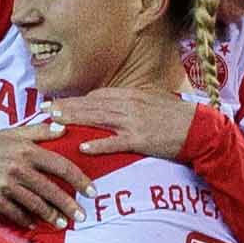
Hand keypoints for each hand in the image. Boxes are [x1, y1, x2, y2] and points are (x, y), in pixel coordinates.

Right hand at [0, 119, 87, 226]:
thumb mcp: (13, 132)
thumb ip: (39, 131)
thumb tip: (62, 127)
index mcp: (26, 151)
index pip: (60, 166)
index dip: (79, 179)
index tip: (91, 191)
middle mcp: (18, 168)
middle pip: (51, 190)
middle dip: (69, 205)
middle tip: (82, 216)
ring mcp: (6, 186)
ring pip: (35, 205)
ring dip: (51, 216)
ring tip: (63, 224)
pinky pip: (16, 213)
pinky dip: (27, 220)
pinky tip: (36, 224)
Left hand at [52, 88, 199, 160]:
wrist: (199, 129)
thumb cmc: (176, 117)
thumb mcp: (152, 102)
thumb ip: (131, 103)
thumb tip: (111, 105)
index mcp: (131, 95)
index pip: (97, 96)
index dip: (75, 100)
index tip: (58, 103)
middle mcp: (129, 105)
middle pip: (91, 105)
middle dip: (66, 107)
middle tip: (44, 110)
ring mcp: (134, 122)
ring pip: (97, 119)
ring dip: (74, 120)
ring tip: (54, 123)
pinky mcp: (140, 139)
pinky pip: (115, 142)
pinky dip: (98, 144)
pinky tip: (82, 147)